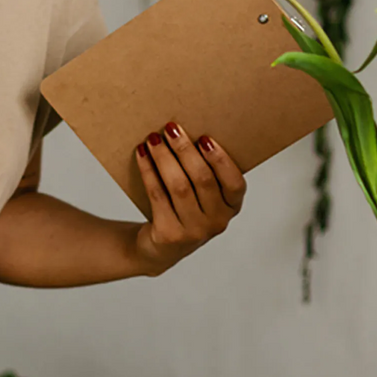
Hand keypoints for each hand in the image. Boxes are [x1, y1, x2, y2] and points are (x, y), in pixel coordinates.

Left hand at [133, 121, 246, 274]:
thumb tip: (185, 132)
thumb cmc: (183, 210)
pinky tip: (142, 155)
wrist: (159, 248)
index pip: (235, 183)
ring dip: (164, 158)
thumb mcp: (202, 196)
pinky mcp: (170, 235)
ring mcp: (194, 232)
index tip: (204, 137)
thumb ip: (204, 171)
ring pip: (178, 186)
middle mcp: (217, 222)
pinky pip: (157, 195)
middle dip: (185, 150)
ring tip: (153, 139)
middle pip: (202, 180)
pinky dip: (148, 171)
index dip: (221, 160)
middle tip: (171, 128)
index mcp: (231, 207)